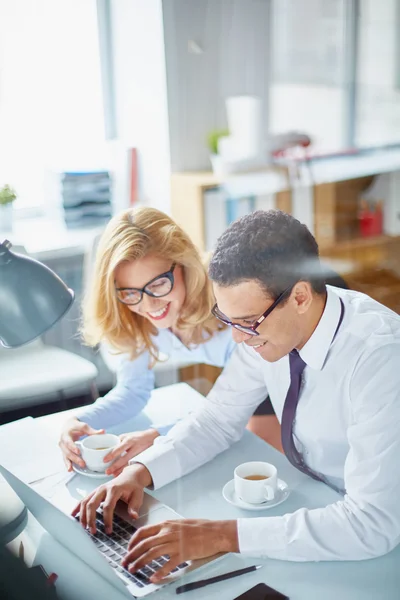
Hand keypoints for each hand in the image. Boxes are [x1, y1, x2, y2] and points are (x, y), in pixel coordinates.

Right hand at [59, 418, 104, 470]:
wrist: (67, 426)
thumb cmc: (75, 426)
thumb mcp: (83, 427)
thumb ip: (92, 431)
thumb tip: (103, 432)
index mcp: (66, 435)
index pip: (68, 442)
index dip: (73, 447)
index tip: (78, 452)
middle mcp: (62, 442)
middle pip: (67, 452)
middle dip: (74, 458)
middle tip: (82, 463)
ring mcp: (62, 448)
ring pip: (65, 457)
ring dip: (70, 463)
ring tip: (73, 469)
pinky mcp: (64, 452)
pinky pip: (65, 459)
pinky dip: (68, 464)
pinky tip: (71, 469)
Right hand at [71, 463, 151, 533]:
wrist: (130, 476)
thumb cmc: (133, 487)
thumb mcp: (138, 495)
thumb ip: (134, 506)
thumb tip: (133, 516)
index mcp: (114, 489)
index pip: (108, 506)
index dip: (107, 520)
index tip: (108, 530)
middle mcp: (103, 488)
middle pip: (92, 504)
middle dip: (91, 519)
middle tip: (93, 531)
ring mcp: (97, 489)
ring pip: (86, 502)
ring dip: (83, 515)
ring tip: (84, 527)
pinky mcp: (95, 491)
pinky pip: (84, 499)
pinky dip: (77, 507)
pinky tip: (73, 515)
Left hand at [104, 429, 159, 476]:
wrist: (153, 436)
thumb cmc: (137, 436)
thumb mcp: (127, 435)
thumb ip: (118, 442)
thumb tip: (106, 448)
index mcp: (129, 440)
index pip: (119, 448)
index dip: (112, 454)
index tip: (104, 460)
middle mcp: (134, 447)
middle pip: (124, 458)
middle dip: (115, 466)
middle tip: (107, 472)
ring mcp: (139, 453)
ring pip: (129, 463)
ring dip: (121, 470)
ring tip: (113, 475)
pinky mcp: (143, 458)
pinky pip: (134, 465)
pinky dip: (128, 470)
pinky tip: (123, 473)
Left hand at [122, 519, 238, 581]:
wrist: (215, 531)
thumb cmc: (201, 527)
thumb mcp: (180, 522)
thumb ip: (168, 528)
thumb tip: (157, 535)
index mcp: (167, 524)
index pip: (143, 531)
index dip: (133, 541)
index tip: (129, 548)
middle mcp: (168, 532)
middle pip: (144, 544)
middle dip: (131, 554)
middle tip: (125, 562)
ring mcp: (175, 543)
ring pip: (151, 553)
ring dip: (140, 563)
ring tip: (133, 569)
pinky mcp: (183, 554)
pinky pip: (168, 565)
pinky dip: (159, 572)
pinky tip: (153, 577)